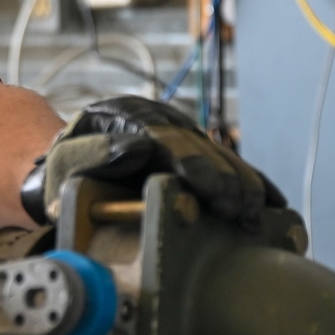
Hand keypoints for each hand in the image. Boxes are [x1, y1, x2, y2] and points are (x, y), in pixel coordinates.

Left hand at [20, 96, 285, 231]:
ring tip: (257, 219)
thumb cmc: (61, 172)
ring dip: (243, 188)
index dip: (195, 166)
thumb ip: (93, 155)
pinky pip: (227, 168)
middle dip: (226, 182)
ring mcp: (179, 136)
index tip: (213, 192)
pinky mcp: (193, 155)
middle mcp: (158, 120)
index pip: (167, 138)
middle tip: (242, 213)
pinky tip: (273, 204)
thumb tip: (136, 148)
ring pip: (220, 157)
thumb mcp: (63, 163)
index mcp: (125, 114)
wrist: (65, 170)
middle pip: (201, 148)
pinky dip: (250, 185)